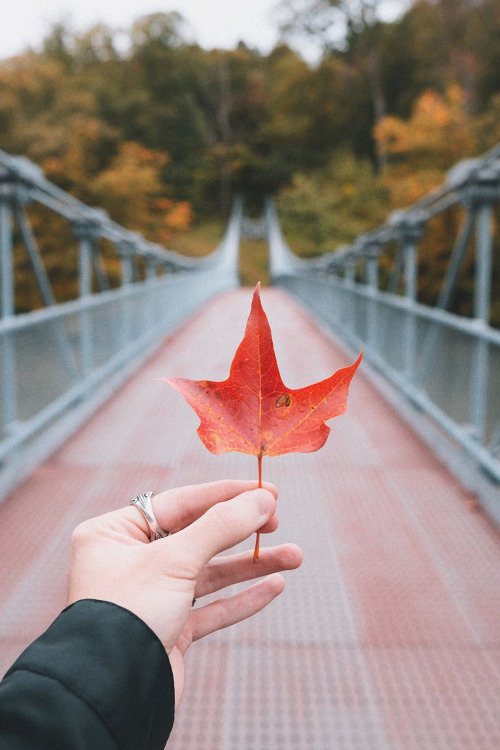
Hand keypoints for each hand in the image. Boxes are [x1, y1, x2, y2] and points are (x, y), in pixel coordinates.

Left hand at [68, 480, 302, 704]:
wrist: (112, 694)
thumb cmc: (128, 615)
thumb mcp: (175, 560)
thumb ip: (221, 526)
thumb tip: (262, 499)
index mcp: (114, 533)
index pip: (180, 502)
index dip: (225, 495)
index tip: (266, 491)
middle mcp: (130, 561)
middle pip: (197, 534)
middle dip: (242, 530)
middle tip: (277, 520)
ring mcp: (151, 597)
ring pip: (209, 573)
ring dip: (251, 565)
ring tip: (294, 557)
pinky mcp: (168, 630)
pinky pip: (211, 607)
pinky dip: (242, 598)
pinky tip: (273, 586)